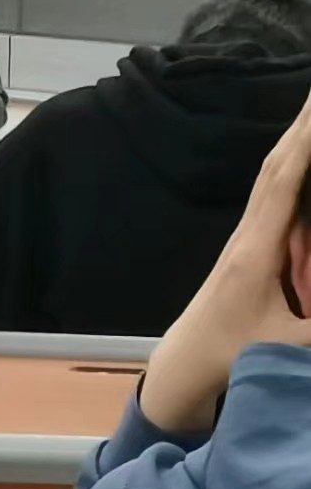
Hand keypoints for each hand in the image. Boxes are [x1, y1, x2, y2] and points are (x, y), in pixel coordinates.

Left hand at [142, 91, 310, 431]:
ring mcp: (248, 235)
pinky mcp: (252, 244)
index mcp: (257, 250)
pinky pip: (275, 196)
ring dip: (296, 143)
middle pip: (278, 169)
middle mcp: (250, 232)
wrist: (188, 358)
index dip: (303, 149)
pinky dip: (292, 168)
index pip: (284, 187)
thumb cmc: (237, 352)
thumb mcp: (290, 344)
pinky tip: (303, 157)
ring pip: (274, 178)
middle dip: (302, 130)